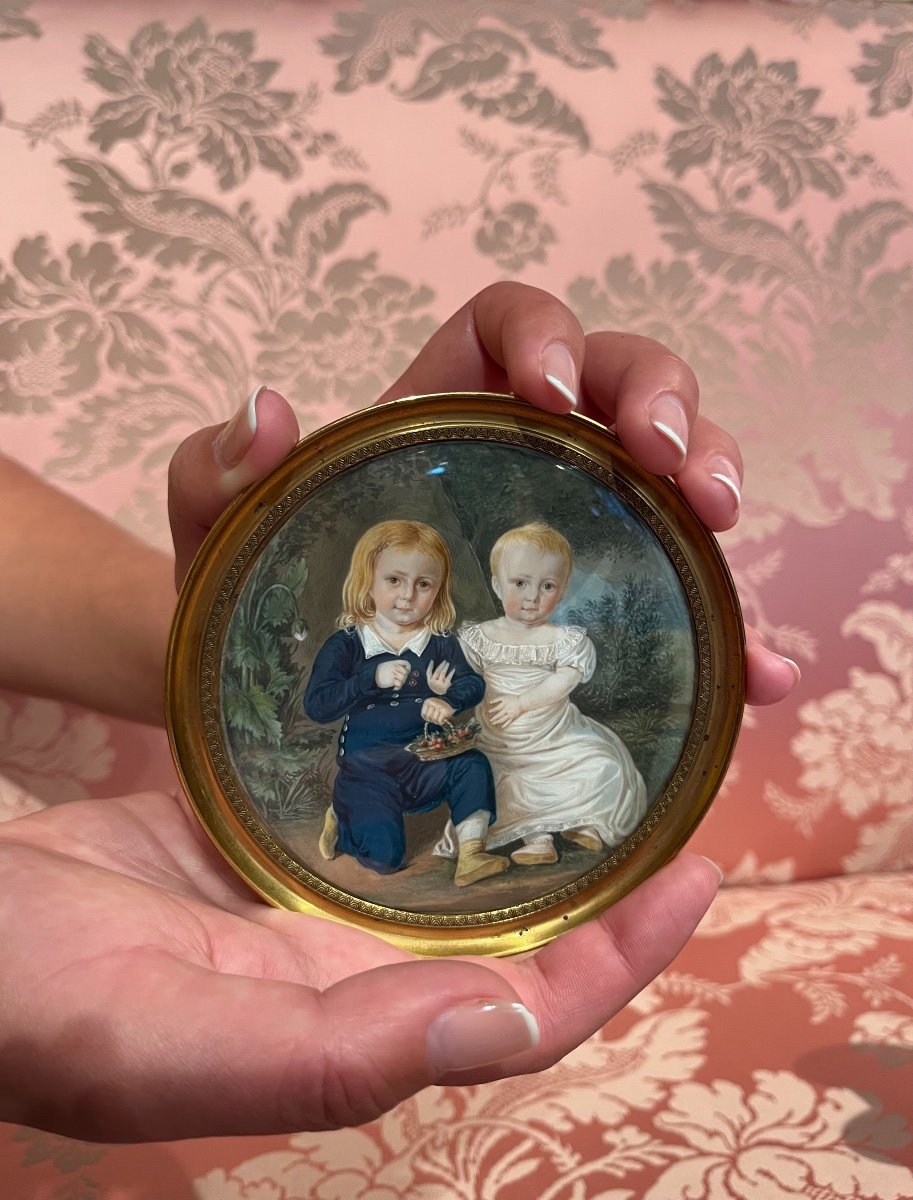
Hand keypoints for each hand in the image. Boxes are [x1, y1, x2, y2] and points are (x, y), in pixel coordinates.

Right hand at [0, 792, 720, 1140]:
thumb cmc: (28, 994)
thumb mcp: (157, 1038)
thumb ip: (327, 1056)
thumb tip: (504, 1016)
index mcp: (342, 1032)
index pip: (524, 1009)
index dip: (620, 956)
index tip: (696, 871)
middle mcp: (341, 972)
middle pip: (504, 931)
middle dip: (594, 871)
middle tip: (660, 778)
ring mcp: (300, 903)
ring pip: (442, 863)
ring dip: (514, 813)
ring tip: (576, 730)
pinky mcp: (258, 841)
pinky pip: (368, 805)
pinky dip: (421, 766)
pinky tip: (447, 706)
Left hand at [169, 285, 799, 703]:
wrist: (285, 689)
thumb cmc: (254, 593)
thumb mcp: (220, 533)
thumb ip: (215, 469)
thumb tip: (266, 406)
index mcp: (439, 404)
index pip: (510, 320)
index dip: (548, 333)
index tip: (556, 395)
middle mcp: (521, 449)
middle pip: (620, 377)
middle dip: (663, 401)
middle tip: (674, 463)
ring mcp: (571, 521)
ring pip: (670, 466)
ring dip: (713, 479)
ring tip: (722, 526)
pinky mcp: (595, 601)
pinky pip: (675, 592)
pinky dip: (728, 623)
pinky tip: (760, 669)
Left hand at [422, 697, 454, 723]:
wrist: (452, 701)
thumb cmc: (440, 706)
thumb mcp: (431, 705)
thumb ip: (427, 711)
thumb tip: (426, 720)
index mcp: (428, 701)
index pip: (423, 714)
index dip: (427, 718)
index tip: (430, 718)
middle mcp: (433, 702)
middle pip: (429, 717)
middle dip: (432, 720)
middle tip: (436, 719)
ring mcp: (439, 706)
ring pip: (434, 719)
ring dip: (437, 721)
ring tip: (439, 720)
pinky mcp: (444, 710)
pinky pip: (439, 720)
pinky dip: (441, 722)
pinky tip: (443, 720)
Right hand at [426, 659, 455, 695]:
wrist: (440, 700)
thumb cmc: (436, 690)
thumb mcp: (432, 685)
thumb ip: (432, 677)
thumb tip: (434, 666)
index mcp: (429, 681)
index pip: (428, 672)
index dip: (430, 666)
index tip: (432, 660)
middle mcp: (434, 682)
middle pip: (437, 671)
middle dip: (441, 665)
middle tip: (445, 660)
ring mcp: (440, 684)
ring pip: (442, 673)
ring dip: (445, 667)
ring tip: (448, 663)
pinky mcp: (446, 686)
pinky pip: (449, 677)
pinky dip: (451, 672)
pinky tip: (453, 669)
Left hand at [488, 694, 523, 727]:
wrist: (522, 702)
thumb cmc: (514, 699)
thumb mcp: (504, 697)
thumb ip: (497, 699)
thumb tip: (490, 702)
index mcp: (504, 705)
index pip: (497, 708)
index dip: (493, 710)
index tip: (489, 712)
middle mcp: (506, 710)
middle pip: (499, 715)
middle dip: (494, 718)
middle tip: (491, 720)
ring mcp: (510, 714)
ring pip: (502, 719)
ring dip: (497, 722)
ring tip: (493, 723)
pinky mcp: (513, 717)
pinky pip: (508, 722)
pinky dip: (505, 724)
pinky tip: (502, 727)